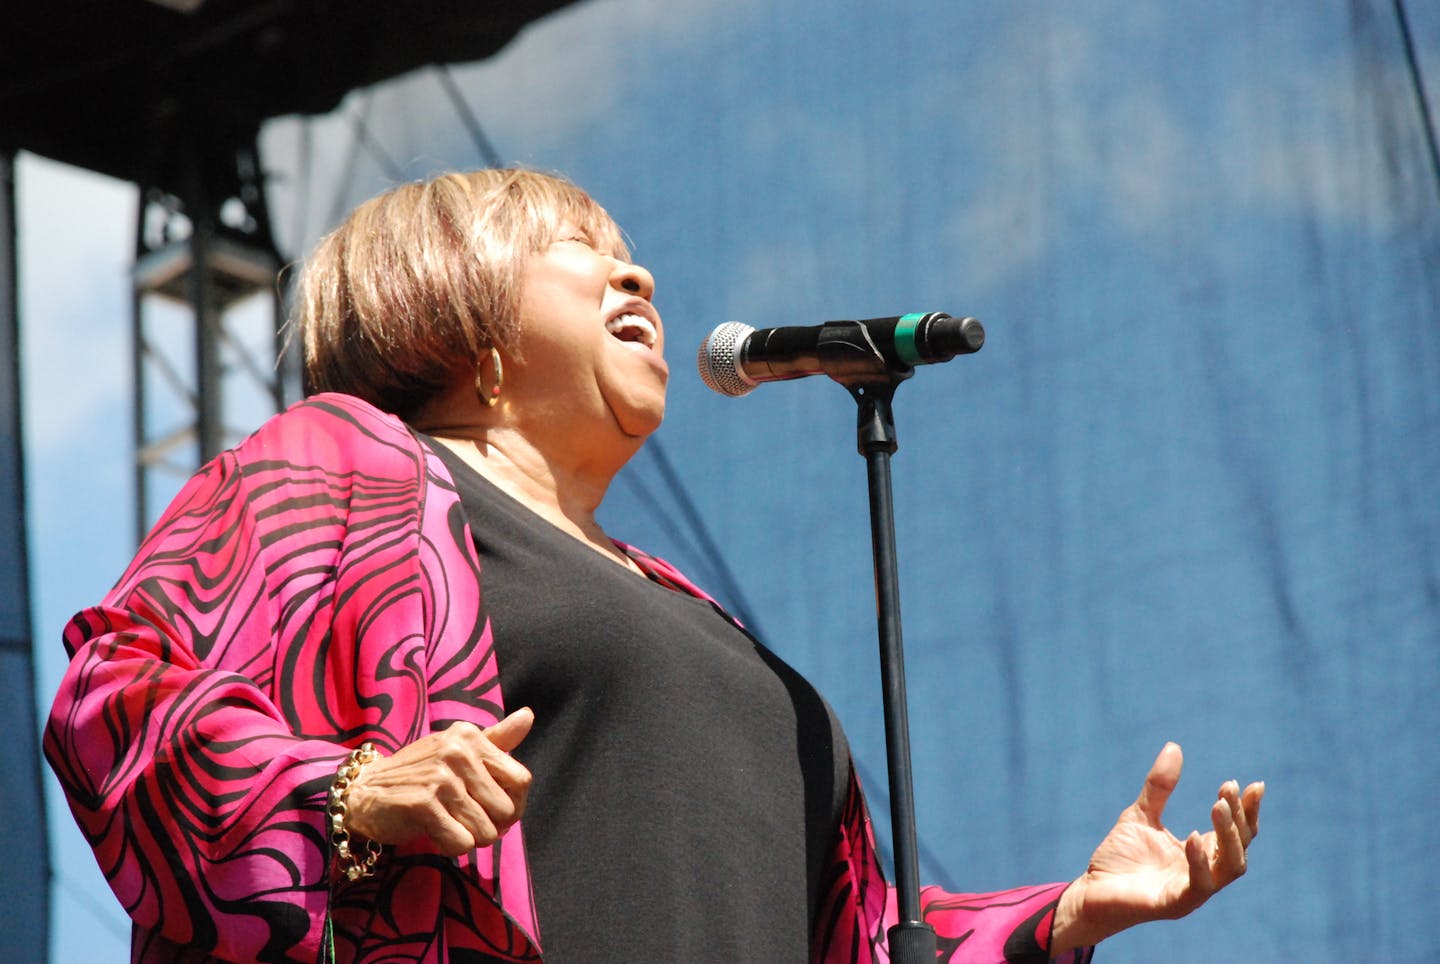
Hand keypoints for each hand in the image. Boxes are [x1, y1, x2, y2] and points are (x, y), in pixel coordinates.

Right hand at [343, 708, 533, 855]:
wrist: (364, 790)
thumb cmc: (420, 773)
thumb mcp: (458, 750)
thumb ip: (497, 738)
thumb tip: (528, 715)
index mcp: (471, 736)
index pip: (521, 780)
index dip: (514, 805)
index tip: (495, 811)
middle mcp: (458, 752)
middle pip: (506, 811)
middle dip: (490, 826)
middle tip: (464, 819)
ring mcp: (441, 778)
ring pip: (486, 832)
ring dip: (469, 838)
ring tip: (446, 823)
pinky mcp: (424, 804)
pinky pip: (462, 844)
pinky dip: (450, 847)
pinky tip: (433, 832)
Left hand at [1050, 742, 1263, 954]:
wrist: (1091, 890)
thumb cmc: (1120, 858)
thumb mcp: (1141, 814)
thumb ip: (1159, 787)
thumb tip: (1174, 746)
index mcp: (1201, 854)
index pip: (1237, 833)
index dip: (1248, 810)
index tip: (1254, 784)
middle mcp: (1205, 874)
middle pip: (1240, 848)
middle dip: (1239, 817)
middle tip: (1227, 789)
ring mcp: (1193, 891)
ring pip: (1231, 868)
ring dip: (1228, 836)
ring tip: (1217, 806)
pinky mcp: (1175, 904)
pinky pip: (1199, 886)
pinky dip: (1200, 861)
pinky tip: (1194, 837)